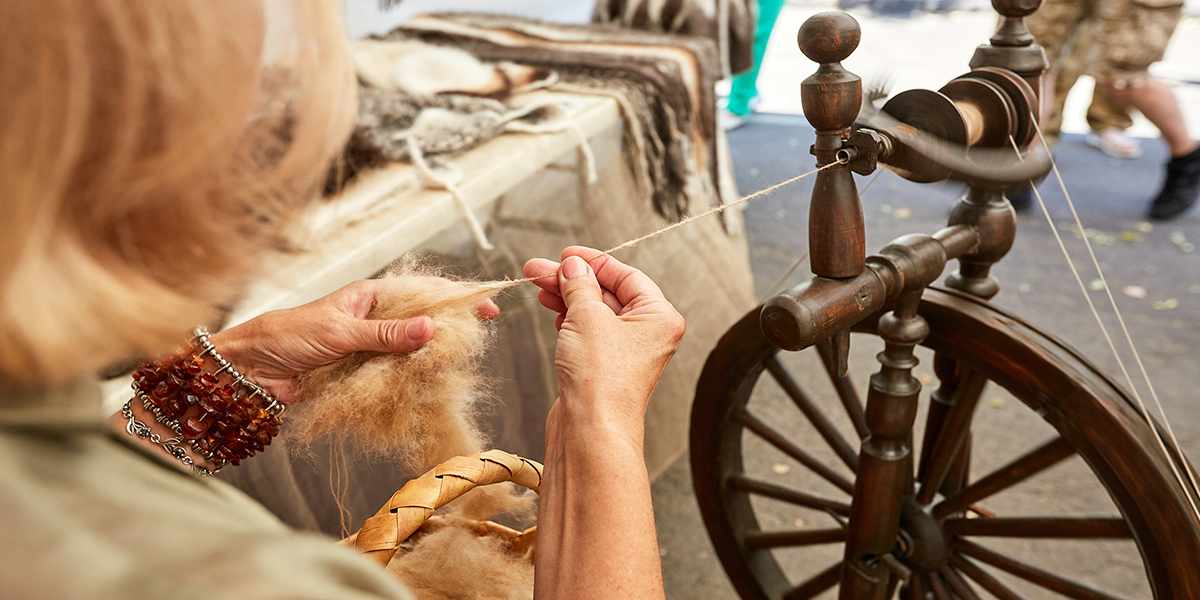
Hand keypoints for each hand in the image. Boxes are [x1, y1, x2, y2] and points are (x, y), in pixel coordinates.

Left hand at [210, 278, 498, 402]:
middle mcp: (375, 320)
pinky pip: (395, 376)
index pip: (422, 292)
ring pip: (412, 352)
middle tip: (474, 342)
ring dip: (430, 360)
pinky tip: (428, 386)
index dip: (456, 298)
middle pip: (422, 323)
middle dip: (449, 331)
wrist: (252, 370)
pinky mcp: (363, 374)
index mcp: (371, 297)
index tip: (485, 305)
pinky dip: (411, 382)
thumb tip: (431, 327)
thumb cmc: (288, 337)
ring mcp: (370, 348)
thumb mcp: (340, 332)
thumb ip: (386, 334)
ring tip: (454, 367)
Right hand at [523, 247, 684, 434]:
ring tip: (538, 286)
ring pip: (594, 314)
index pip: (627, 276)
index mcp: (659, 317)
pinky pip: (587, 334)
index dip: (594, 262)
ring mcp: (625, 353)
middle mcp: (647, 334)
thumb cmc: (601, 379)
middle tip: (538, 270)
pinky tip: (552, 311)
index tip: (566, 254)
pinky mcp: (604, 369)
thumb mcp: (588, 316)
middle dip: (572, 280)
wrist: (590, 431)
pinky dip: (569, 320)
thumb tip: (574, 266)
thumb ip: (580, 285)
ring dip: (566, 298)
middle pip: (608, 294)